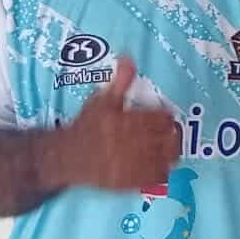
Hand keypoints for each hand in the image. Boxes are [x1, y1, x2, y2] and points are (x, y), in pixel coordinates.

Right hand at [50, 58, 179, 191]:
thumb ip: (120, 81)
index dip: (166, 116)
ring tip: (166, 147)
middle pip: (170, 139)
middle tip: (169, 132)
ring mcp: (132, 165)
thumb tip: (128, 56)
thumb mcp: (102, 100)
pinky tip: (157, 163)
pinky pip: (158, 177)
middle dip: (172, 134)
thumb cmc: (87, 126)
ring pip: (167, 159)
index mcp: (127, 122)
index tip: (164, 116)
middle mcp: (132, 144)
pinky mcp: (131, 182)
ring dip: (171, 152)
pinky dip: (163, 170)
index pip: (163, 118)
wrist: (68, 156)